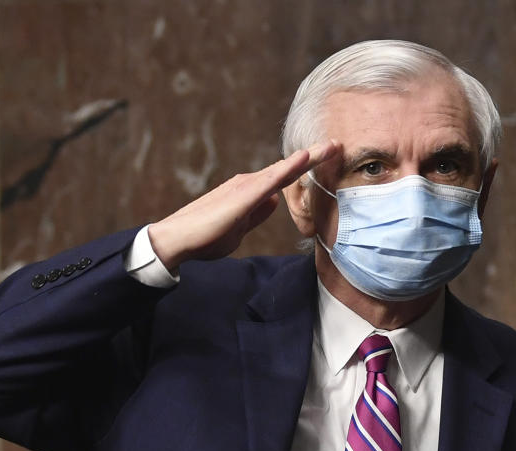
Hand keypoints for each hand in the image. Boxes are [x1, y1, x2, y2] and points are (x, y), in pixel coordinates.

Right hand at [148, 140, 339, 269]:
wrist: (177, 241)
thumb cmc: (204, 237)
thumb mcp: (240, 227)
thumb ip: (258, 214)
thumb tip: (276, 200)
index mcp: (250, 193)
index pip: (284, 178)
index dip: (307, 168)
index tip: (328, 157)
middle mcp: (249, 184)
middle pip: (288, 169)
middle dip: (314, 156)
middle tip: (338, 144)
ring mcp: (246, 188)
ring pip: (283, 169)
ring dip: (308, 158)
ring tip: (331, 146)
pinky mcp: (242, 197)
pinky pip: (271, 180)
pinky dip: (289, 168)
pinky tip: (305, 158)